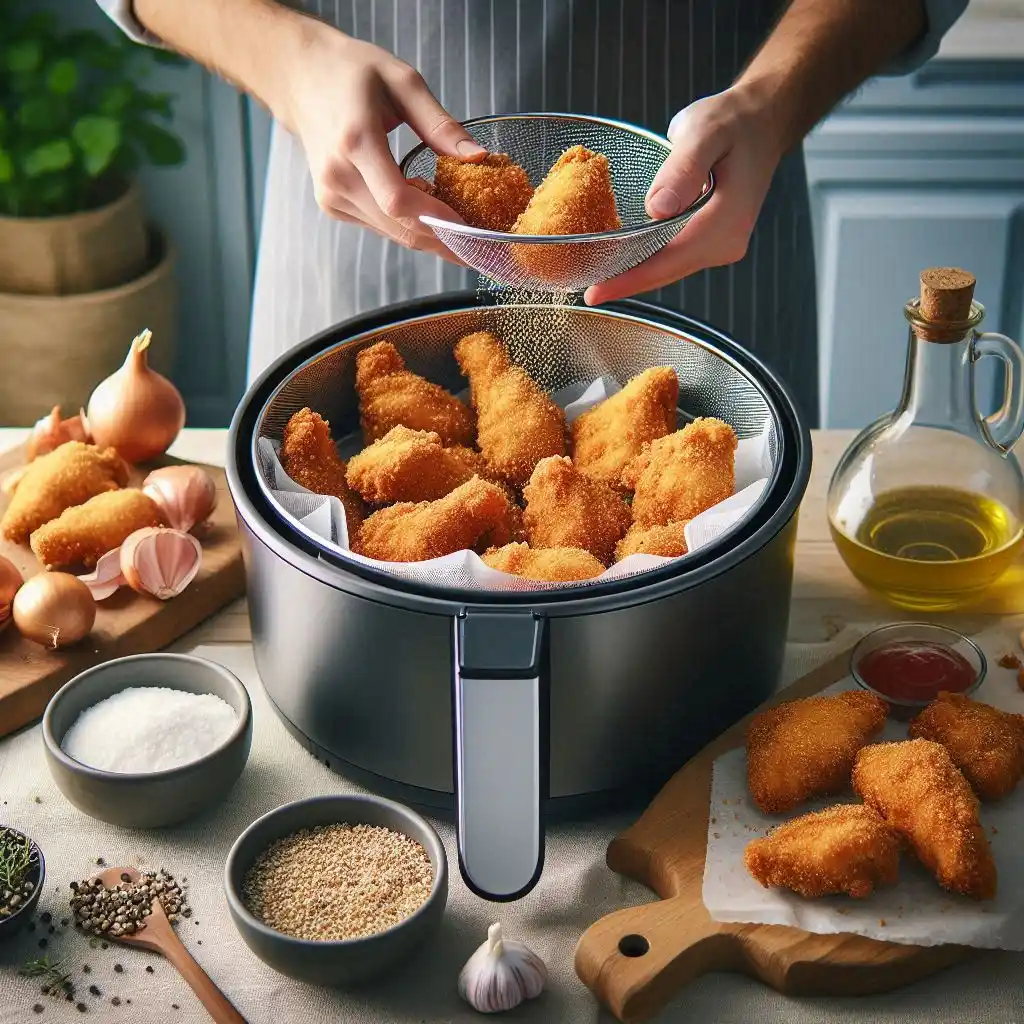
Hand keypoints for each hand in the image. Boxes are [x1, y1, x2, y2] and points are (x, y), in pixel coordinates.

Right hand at [281, 25, 486, 260]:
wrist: (300, 77)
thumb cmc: (351, 71)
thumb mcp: (403, 82)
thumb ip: (440, 124)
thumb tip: (477, 157)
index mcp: (355, 142)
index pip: (398, 200)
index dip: (438, 220)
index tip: (472, 229)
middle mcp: (338, 176)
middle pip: (399, 226)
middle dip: (443, 241)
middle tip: (482, 250)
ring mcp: (331, 196)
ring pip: (392, 233)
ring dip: (430, 238)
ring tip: (465, 239)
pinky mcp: (333, 205)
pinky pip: (381, 226)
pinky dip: (410, 227)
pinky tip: (433, 219)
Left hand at [584, 86, 782, 304]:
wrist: (760, 122)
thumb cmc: (733, 122)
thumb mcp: (704, 132)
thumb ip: (683, 169)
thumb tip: (657, 209)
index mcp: (726, 222)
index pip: (670, 261)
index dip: (630, 280)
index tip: (596, 293)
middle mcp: (726, 242)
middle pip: (667, 272)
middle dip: (628, 284)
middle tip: (587, 293)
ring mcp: (720, 244)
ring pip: (670, 268)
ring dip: (636, 276)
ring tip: (598, 281)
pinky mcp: (711, 240)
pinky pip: (674, 257)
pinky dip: (648, 261)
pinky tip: (623, 261)